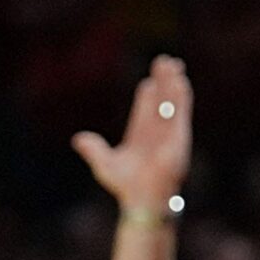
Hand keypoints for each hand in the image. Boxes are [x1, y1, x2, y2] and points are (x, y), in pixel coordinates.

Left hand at [73, 55, 191, 212]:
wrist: (140, 198)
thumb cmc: (125, 185)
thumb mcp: (104, 164)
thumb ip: (93, 149)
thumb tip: (78, 138)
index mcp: (141, 136)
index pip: (145, 110)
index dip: (147, 96)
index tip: (148, 82)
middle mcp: (157, 132)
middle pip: (161, 101)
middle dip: (162, 82)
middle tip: (162, 61)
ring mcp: (169, 132)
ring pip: (172, 102)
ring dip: (172, 82)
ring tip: (172, 63)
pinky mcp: (178, 135)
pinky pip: (180, 111)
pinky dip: (180, 96)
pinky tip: (180, 81)